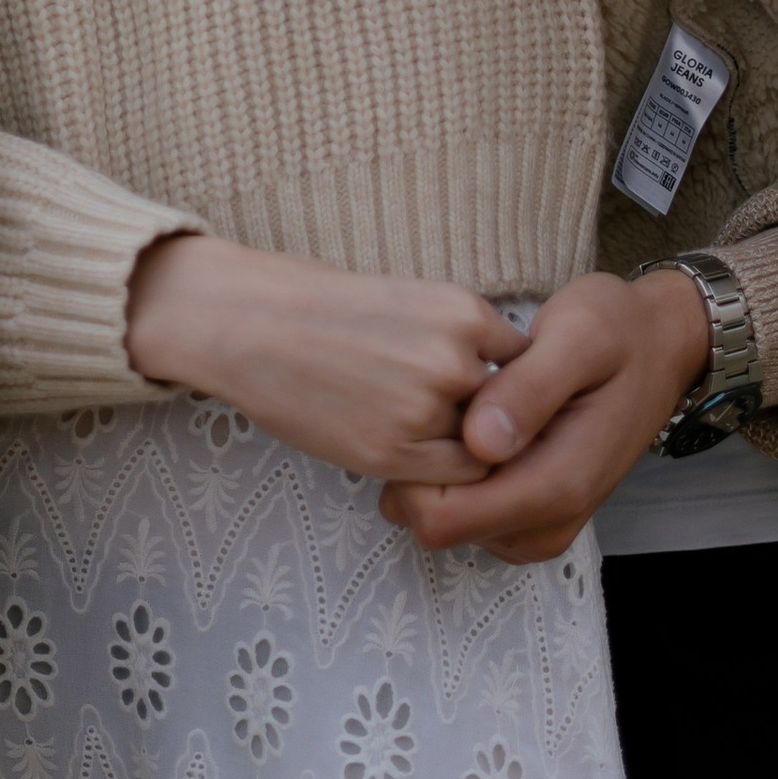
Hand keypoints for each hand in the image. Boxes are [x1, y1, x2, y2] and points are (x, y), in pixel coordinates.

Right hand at [124, 234, 527, 487]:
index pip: (523, 364)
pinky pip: (451, 477)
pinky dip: (440, 473)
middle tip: (453, 420)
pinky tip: (408, 451)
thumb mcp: (412, 301)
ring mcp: (425, 408)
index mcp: (464, 311)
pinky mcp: (392, 452)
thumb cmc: (327, 309)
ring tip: (421, 432)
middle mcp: (454, 359)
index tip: (489, 393)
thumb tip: (502, 384)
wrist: (254, 325)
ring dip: (460, 447)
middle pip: (508, 410)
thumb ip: (461, 339)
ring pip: (482, 448)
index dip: (508, 384)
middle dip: (486, 419)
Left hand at [379, 268, 710, 562]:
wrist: (660, 345)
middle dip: (417, 471)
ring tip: (455, 404)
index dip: (410, 474)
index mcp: (557, 484)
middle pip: (439, 526)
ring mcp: (544, 521)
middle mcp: (550, 519)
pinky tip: (465, 423)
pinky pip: (471, 513)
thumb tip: (478, 442)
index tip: (410, 413)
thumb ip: (529, 389)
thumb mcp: (577, 337)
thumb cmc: (618, 331)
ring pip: (450, 524)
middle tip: (430, 399)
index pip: (444, 519)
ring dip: (435, 472)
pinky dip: (455, 475)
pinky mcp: (537, 512)